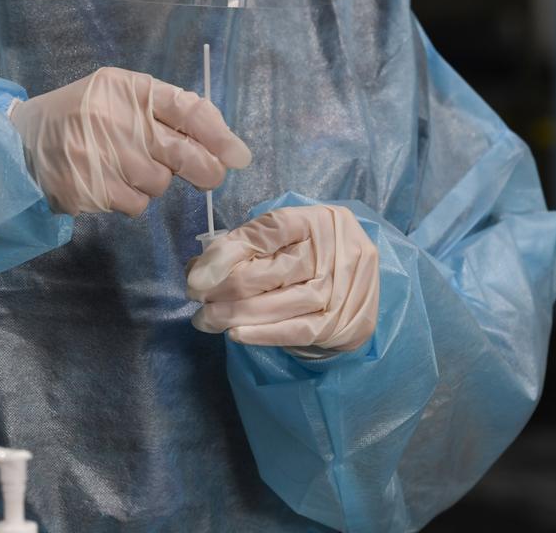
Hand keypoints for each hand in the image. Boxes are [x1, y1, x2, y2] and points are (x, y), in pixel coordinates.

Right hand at [9, 67, 251, 215]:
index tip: (240, 155)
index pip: (189, 109)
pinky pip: (136, 204)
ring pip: (160, 183)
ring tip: (126, 169)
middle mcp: (117, 117)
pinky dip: (131, 199)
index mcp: (129, 88)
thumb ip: (164, 111)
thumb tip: (221, 142)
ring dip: (153, 183)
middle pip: (184, 152)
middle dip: (206, 170)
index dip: (221, 135)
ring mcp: (103, 154)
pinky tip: (110, 185)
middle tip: (210, 177)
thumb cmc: (80, 117)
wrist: (20, 143)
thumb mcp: (119, 98)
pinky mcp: (91, 187)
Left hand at [187, 205, 378, 352]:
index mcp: (317, 220)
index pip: (266, 232)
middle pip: (267, 273)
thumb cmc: (311, 252)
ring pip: (276, 305)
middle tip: (195, 299)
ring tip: (204, 320)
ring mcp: (340, 290)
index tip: (195, 276)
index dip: (226, 254)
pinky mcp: (341, 323)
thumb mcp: (286, 236)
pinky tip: (234, 334)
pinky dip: (261, 334)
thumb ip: (248, 244)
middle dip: (221, 289)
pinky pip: (294, 330)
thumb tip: (200, 268)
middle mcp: (334, 252)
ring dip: (232, 315)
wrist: (360, 282)